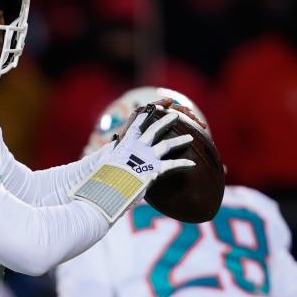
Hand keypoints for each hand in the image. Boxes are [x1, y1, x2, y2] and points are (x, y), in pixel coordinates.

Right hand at [72, 104, 194, 221]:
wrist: (108, 188)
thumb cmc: (104, 178)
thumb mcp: (105, 164)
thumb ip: (112, 155)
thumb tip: (112, 149)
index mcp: (124, 144)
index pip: (135, 126)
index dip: (143, 117)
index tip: (149, 109)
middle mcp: (137, 147)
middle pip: (154, 129)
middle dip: (166, 121)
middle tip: (175, 115)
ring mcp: (147, 157)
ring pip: (167, 144)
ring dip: (180, 140)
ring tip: (190, 137)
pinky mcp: (154, 169)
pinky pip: (172, 165)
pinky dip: (183, 163)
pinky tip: (192, 163)